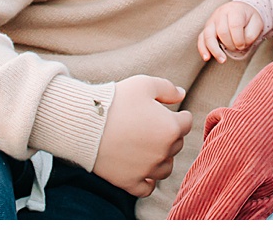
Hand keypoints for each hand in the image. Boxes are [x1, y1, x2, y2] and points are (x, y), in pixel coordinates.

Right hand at [91, 74, 192, 196]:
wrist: (85, 123)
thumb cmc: (116, 101)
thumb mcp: (144, 84)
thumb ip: (168, 89)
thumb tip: (182, 94)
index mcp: (170, 128)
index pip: (187, 123)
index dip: (179, 115)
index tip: (168, 112)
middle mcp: (163, 151)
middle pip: (177, 145)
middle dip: (169, 135)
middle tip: (152, 126)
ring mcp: (147, 169)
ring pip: (165, 168)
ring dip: (161, 158)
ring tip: (148, 147)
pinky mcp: (130, 182)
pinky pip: (147, 189)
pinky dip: (148, 181)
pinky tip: (142, 170)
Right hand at [196, 2, 266, 62]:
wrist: (241, 10)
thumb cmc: (249, 18)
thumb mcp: (257, 23)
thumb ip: (251, 34)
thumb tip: (240, 45)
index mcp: (234, 10)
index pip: (234, 25)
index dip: (239, 39)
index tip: (243, 45)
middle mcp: (221, 13)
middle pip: (222, 31)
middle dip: (230, 44)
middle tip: (237, 48)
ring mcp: (212, 20)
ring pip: (208, 35)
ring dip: (215, 50)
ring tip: (222, 60)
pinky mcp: (207, 28)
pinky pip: (201, 38)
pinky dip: (203, 48)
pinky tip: (207, 57)